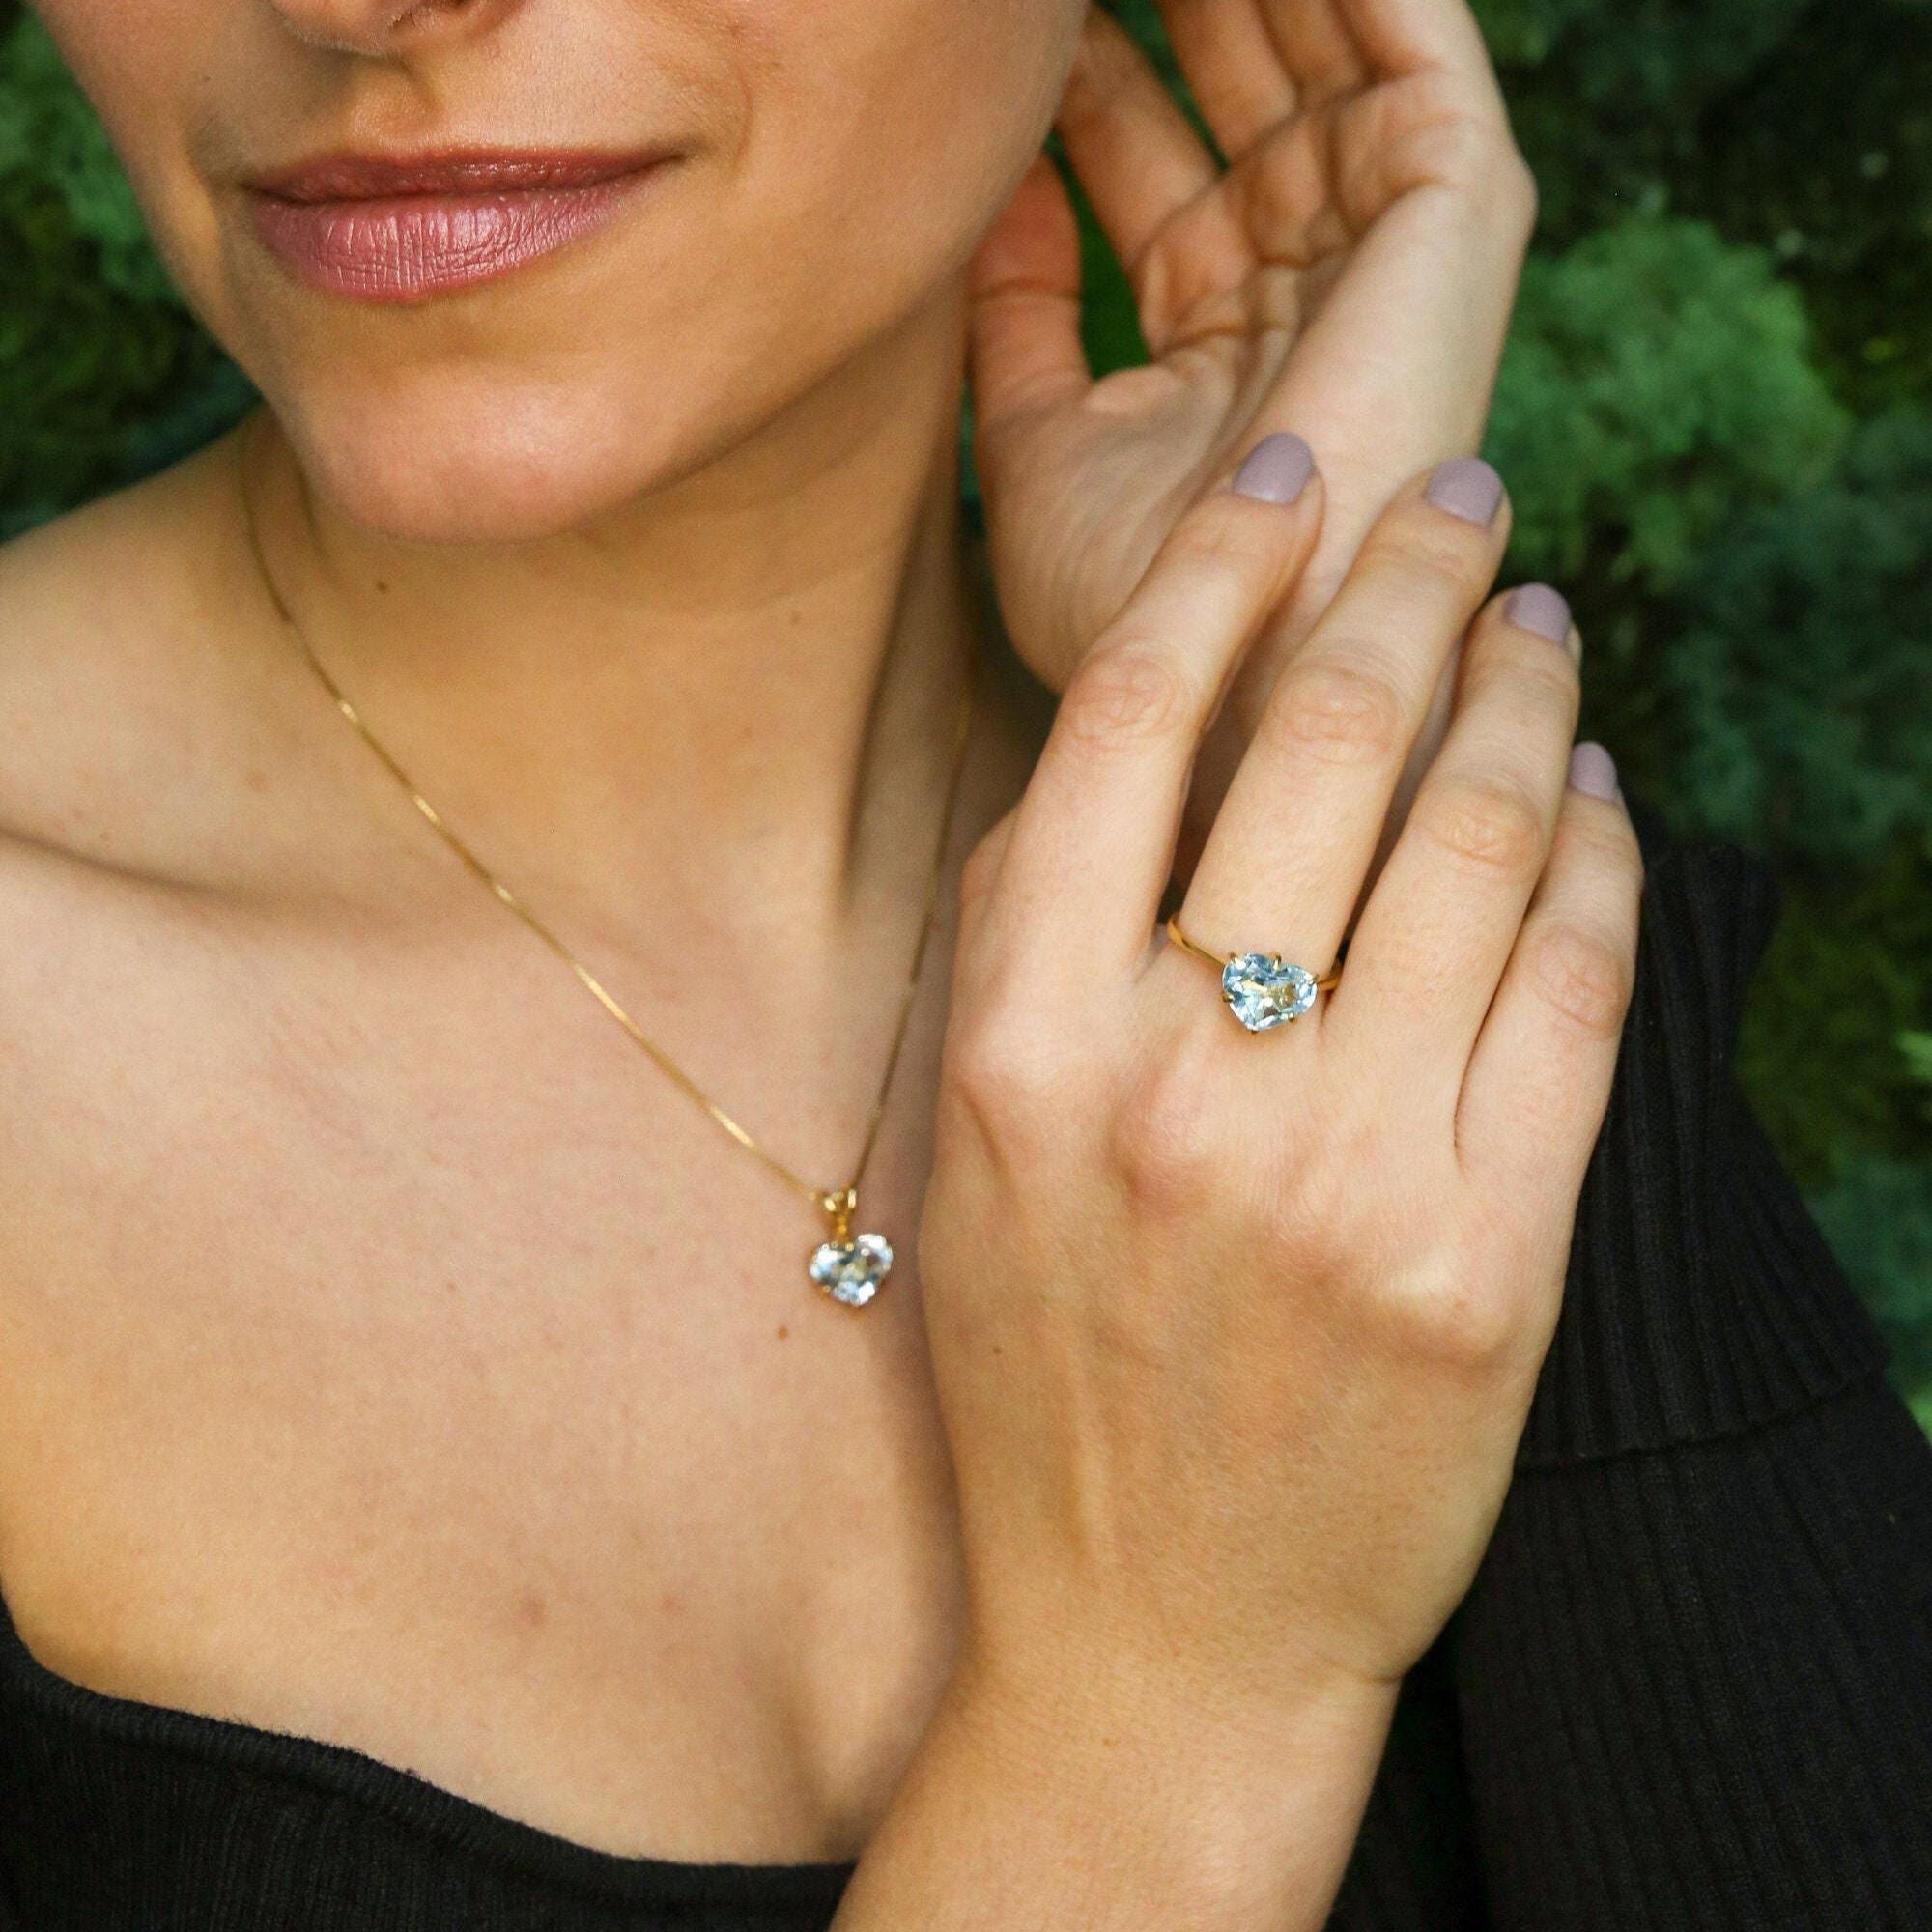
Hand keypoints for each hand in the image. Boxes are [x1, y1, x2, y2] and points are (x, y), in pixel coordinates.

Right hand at [921, 453, 1640, 1753]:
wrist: (1158, 1630)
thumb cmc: (1052, 1375)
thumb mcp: (979, 1147)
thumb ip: (1038, 939)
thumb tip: (1162, 722)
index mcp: (1023, 1043)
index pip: (1133, 720)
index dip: (1221, 562)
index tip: (1286, 480)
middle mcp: (1176, 1087)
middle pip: (1323, 740)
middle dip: (1408, 573)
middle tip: (1459, 493)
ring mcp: (1345, 1171)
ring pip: (1478, 838)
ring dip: (1526, 693)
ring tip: (1539, 622)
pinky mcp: (1491, 1256)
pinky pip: (1577, 986)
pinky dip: (1599, 853)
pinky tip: (1591, 791)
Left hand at [969, 0, 1535, 875]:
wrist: (1231, 676)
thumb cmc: (1129, 605)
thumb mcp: (1035, 445)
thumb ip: (1015, 316)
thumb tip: (999, 186)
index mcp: (1217, 329)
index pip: (1149, 156)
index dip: (1081, 76)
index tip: (1011, 31)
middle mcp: (1306, 278)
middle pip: (1236, 78)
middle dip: (1166, 1)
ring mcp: (1384, 246)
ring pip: (1323, 37)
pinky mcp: (1458, 215)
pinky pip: (1416, 34)